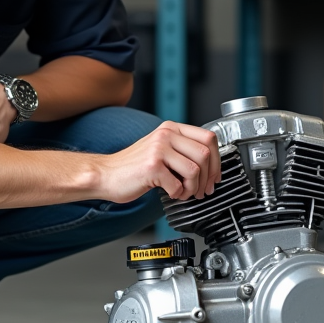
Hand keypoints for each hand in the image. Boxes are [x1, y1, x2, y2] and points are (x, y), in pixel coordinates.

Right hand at [97, 121, 221, 203]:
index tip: (214, 175)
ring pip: (195, 170)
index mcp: (171, 128)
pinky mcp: (152, 166)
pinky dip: (178, 194)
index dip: (217, 159)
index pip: (208, 137)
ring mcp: (158, 149)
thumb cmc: (133, 166)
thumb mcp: (160, 149)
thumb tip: (210, 166)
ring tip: (184, 193)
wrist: (106, 174)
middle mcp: (166, 134)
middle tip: (202, 190)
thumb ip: (182, 150)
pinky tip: (170, 193)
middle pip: (205, 154)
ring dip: (193, 188)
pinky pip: (178, 184)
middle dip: (208, 177)